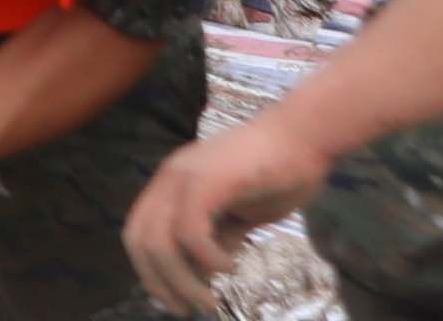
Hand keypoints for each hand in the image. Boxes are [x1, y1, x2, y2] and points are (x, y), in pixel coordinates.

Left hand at [126, 122, 328, 317]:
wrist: (303, 139)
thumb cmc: (276, 174)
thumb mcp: (239, 214)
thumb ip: (219, 236)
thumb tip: (205, 269)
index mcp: (170, 185)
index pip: (138, 233)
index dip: (149, 271)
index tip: (172, 300)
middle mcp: (169, 179)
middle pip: (141, 240)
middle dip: (160, 282)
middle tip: (186, 309)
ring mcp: (185, 176)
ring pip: (161, 240)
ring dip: (182, 280)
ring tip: (208, 299)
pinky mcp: (209, 180)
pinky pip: (190, 229)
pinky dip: (206, 257)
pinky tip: (229, 266)